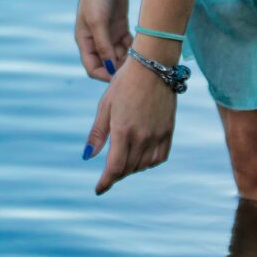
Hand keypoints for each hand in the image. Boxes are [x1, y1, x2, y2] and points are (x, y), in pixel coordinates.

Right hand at [74, 0, 133, 81]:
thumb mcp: (98, 22)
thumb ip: (104, 45)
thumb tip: (110, 67)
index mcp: (86, 42)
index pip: (93, 68)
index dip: (105, 75)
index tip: (120, 76)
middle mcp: (97, 41)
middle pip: (109, 64)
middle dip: (121, 68)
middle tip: (136, 68)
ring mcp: (109, 34)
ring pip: (120, 55)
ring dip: (129, 58)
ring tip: (141, 57)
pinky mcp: (120, 27)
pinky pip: (128, 45)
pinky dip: (134, 48)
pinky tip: (142, 47)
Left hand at [85, 56, 176, 194]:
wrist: (152, 67)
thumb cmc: (124, 83)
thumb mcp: (105, 106)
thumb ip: (98, 133)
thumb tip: (87, 156)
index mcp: (123, 130)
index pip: (115, 167)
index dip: (106, 182)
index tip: (99, 190)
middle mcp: (142, 136)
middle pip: (128, 168)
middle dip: (116, 174)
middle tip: (108, 174)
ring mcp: (157, 135)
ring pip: (144, 165)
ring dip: (132, 169)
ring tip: (123, 164)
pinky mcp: (168, 131)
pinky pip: (160, 157)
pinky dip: (149, 163)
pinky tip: (142, 159)